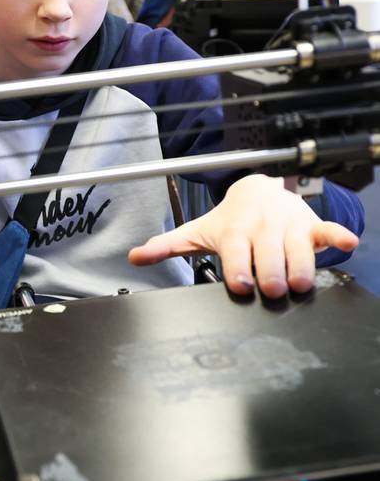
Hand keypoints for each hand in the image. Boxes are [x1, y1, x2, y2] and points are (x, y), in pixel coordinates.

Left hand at [128, 175, 358, 297]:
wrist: (257, 190)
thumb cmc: (228, 220)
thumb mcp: (196, 231)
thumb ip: (167, 246)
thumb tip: (134, 256)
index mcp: (233, 231)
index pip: (236, 251)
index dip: (238, 267)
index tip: (240, 285)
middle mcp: (261, 227)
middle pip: (268, 253)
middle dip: (270, 272)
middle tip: (272, 290)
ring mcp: (287, 225)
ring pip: (297, 248)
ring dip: (301, 265)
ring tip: (300, 283)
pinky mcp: (310, 225)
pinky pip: (326, 230)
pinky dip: (336, 236)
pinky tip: (347, 243)